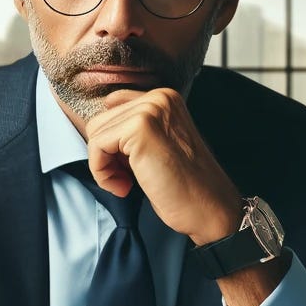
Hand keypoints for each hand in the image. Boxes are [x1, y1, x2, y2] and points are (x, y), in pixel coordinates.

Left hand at [84, 88, 240, 245]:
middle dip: (106, 155)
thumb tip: (96, 130)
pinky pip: (96, 146)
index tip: (127, 167)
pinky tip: (124, 186)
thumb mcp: (157, 146)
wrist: (210, 208)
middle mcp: (159, 97)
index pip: (112, 108)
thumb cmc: (185, 186)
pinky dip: (102, 172)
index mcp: (165, 98)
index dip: (112, 143)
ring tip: (126, 183)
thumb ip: (133, 131)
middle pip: (101, 120)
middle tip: (128, 178)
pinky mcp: (140, 128)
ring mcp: (151, 110)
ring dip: (103, 165)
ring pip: (95, 132)